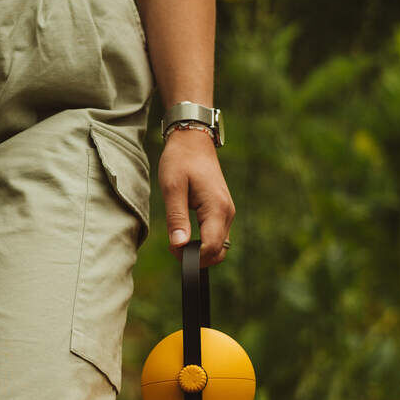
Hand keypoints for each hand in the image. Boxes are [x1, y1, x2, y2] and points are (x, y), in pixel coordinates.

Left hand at [158, 127, 234, 267]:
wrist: (193, 140)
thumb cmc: (180, 160)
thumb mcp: (172, 188)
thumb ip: (176, 218)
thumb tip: (179, 246)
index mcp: (216, 208)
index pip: (211, 248)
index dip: (191, 257)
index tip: (172, 248)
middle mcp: (227, 213)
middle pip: (219, 252)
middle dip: (197, 259)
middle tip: (174, 247)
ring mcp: (227, 213)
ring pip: (219, 247)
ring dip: (200, 252)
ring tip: (178, 241)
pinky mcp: (222, 212)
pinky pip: (217, 237)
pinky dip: (203, 243)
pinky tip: (186, 236)